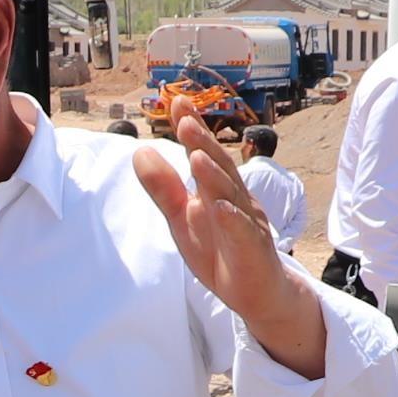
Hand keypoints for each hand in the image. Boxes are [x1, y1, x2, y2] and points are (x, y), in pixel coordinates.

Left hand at [140, 116, 324, 376]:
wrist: (257, 294)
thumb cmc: (221, 252)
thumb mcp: (183, 219)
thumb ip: (164, 188)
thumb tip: (140, 150)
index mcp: (216, 190)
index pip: (204, 153)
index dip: (192, 129)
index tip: (178, 102)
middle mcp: (235, 199)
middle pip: (219, 167)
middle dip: (202, 143)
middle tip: (185, 120)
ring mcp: (247, 224)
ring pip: (231, 196)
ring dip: (214, 175)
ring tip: (196, 155)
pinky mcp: (253, 251)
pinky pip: (243, 233)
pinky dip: (232, 219)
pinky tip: (220, 207)